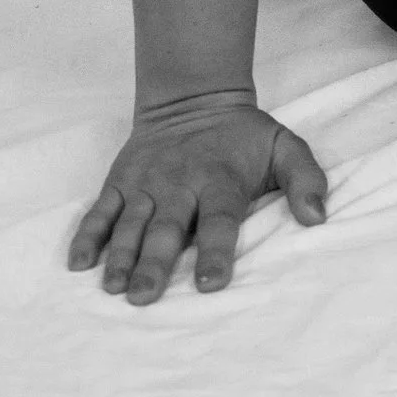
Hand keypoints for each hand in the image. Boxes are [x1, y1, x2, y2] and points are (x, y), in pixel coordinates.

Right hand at [67, 91, 327, 303]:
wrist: (193, 99)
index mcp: (221, 180)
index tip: (212, 284)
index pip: (220, 220)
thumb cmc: (244, 137)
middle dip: (155, 264)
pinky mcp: (118, 182)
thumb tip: (317, 217)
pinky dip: (87, 235)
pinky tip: (79, 263)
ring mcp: (145, 184)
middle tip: (145, 296)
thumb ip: (306, 179)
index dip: (216, 252)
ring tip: (113, 288)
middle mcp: (180, 184)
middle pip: (167, 229)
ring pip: (129, 224)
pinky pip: (99, 211)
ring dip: (119, 256)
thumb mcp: (285, 147)